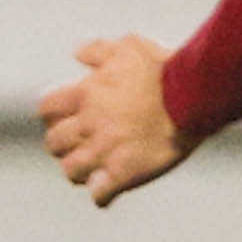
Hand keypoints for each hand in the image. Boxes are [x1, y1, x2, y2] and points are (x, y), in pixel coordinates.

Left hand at [38, 35, 189, 205]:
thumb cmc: (164, 70)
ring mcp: (105, 152)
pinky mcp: (126, 173)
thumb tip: (78, 55)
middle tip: (78, 144)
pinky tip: (108, 192)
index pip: (47, 109)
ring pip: (72, 171)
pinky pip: (101, 194)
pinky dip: (101, 195)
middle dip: (63, 143)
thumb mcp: (128, 46)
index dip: (53, 114)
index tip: (63, 116)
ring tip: (91, 170)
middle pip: (54, 142)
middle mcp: (88, 125)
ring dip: (79, 170)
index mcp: (84, 95)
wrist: (193, 96)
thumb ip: (98, 49)